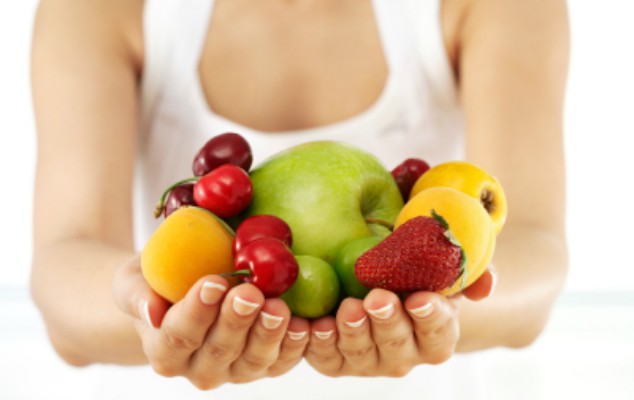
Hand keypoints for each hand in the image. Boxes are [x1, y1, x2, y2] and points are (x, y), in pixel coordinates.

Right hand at [113, 257, 309, 388]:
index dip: (197, 311)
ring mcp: (235, 370)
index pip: (179, 335)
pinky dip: (296, 345)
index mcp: (164, 350)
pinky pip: (282, 361)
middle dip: (236, 322)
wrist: (185, 288)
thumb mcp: (134, 278)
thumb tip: (151, 312)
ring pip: (253, 360)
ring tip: (279, 307)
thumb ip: (137, 294)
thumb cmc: (158, 280)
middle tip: (250, 293)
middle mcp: (199, 368)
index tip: (214, 282)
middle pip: (219, 351)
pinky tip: (305, 324)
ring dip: (268, 335)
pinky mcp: (265, 364)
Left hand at [304, 269, 495, 376]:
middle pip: (397, 345)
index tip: (419, 298)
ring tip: (347, 308)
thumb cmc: (415, 274)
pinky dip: (318, 343)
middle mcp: (404, 355)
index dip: (430, 316)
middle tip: (376, 298)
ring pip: (361, 354)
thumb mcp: (443, 269)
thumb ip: (470, 273)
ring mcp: (368, 361)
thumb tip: (486, 285)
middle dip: (387, 322)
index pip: (438, 331)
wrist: (378, 285)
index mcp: (436, 336)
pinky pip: (326, 357)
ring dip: (353, 333)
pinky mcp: (336, 361)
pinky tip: (314, 325)